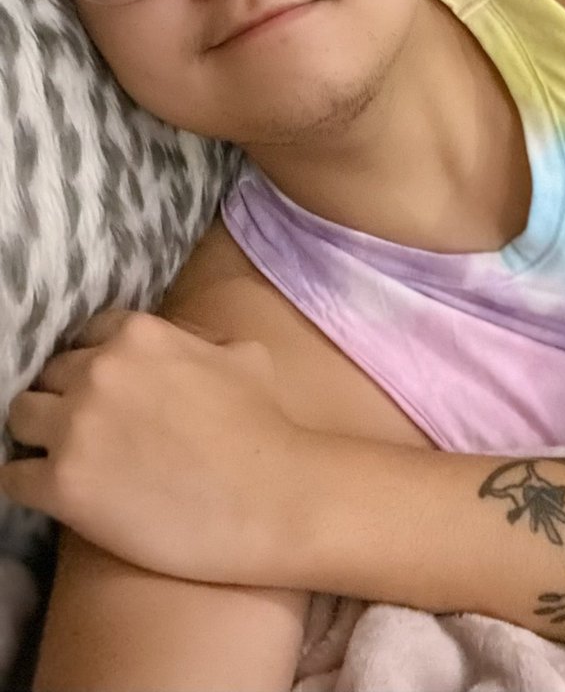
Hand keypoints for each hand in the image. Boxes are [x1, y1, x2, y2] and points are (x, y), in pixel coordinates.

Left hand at [0, 310, 309, 584]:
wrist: (269, 498)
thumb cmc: (266, 428)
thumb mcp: (244, 355)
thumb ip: (199, 340)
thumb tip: (188, 344)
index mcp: (138, 335)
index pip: (85, 338)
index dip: (95, 366)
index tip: (107, 394)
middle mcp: (98, 371)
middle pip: (49, 376)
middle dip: (66, 400)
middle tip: (91, 432)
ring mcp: (75, 427)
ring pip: (20, 417)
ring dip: (40, 437)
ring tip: (67, 460)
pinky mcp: (61, 485)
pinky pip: (13, 477)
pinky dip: (29, 484)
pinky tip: (57, 495)